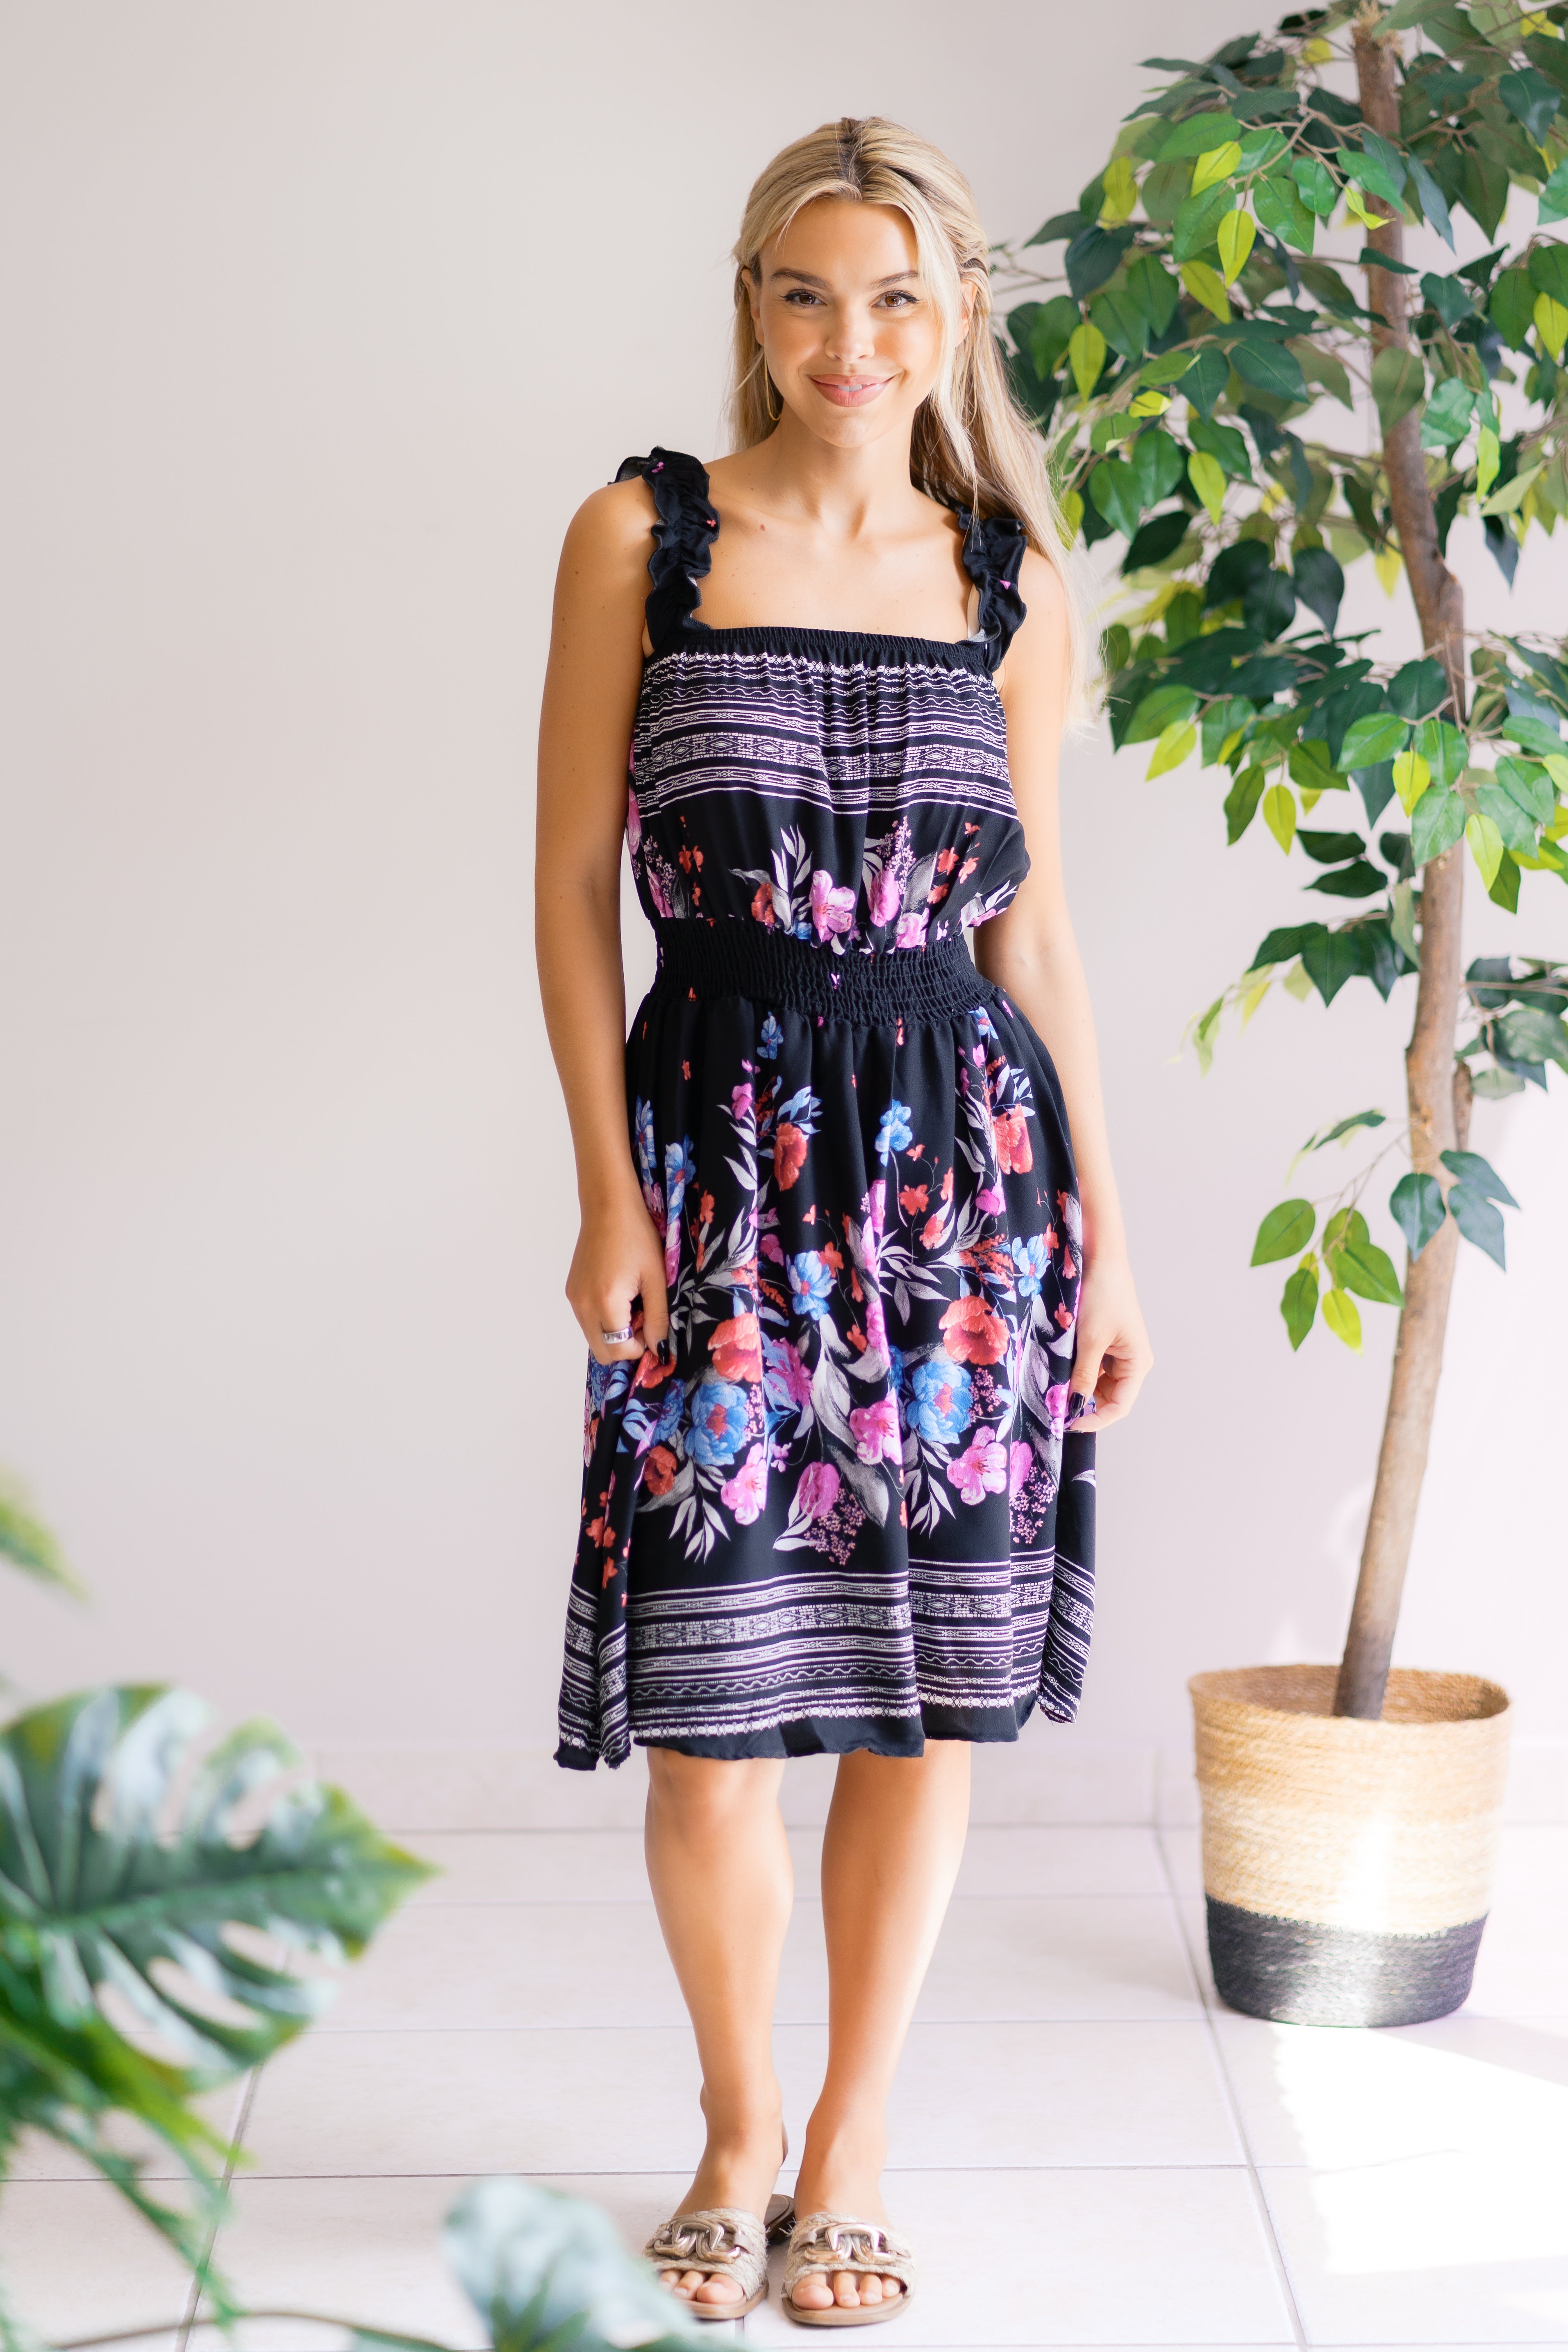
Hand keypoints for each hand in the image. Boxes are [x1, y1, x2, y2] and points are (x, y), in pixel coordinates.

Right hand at [567, 1190, 671, 1365]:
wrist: (608, 1206)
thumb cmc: (636, 1236)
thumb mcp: (656, 1278)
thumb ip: (658, 1317)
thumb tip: (659, 1348)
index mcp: (605, 1302)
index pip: (620, 1350)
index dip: (642, 1346)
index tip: (653, 1323)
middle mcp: (583, 1305)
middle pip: (603, 1352)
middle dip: (626, 1344)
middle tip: (643, 1316)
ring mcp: (574, 1299)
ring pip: (594, 1338)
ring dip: (615, 1332)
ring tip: (632, 1302)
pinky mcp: (571, 1291)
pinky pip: (587, 1321)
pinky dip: (604, 1319)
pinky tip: (619, 1294)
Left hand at [1069, 1253, 1151, 1432]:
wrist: (1101, 1260)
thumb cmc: (1102, 1296)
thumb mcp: (1090, 1340)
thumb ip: (1083, 1376)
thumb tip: (1073, 1406)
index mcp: (1138, 1363)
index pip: (1119, 1407)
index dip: (1094, 1419)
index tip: (1066, 1423)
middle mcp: (1132, 1361)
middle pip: (1109, 1398)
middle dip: (1083, 1403)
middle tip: (1055, 1406)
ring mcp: (1119, 1352)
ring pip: (1098, 1384)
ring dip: (1078, 1387)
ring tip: (1055, 1386)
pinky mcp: (1107, 1342)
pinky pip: (1093, 1367)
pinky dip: (1077, 1371)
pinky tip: (1060, 1369)